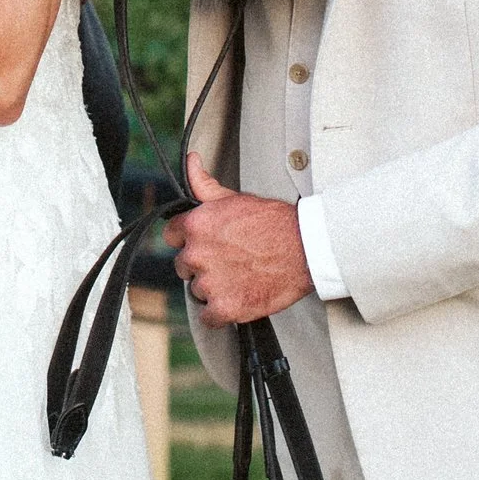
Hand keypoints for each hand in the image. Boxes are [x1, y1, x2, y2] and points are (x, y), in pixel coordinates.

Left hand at [168, 152, 314, 326]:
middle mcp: (197, 254)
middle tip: (229, 261)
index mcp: (195, 226)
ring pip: (198, 291)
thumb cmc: (274, 223)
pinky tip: (239, 298)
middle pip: (184, 266)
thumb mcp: (235, 198)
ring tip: (240, 277)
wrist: (306, 248)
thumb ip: (204, 184)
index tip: (207, 244)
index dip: (189, 240)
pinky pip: (209, 317)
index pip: (172, 237)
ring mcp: (210, 283)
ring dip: (214, 289)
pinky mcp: (226, 307)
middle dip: (202, 265)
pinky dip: (222, 312)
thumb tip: (191, 162)